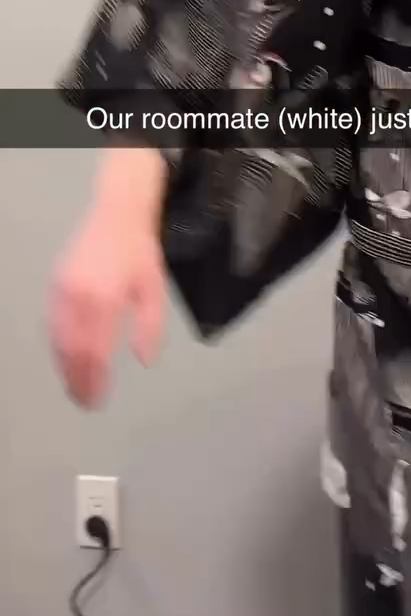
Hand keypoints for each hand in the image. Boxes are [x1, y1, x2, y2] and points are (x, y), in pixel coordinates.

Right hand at [47, 207, 164, 407]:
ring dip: (64, 367)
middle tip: (84, 402)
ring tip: (75, 387)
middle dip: (76, 380)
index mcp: (104, 298)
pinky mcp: (55, 284)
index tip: (98, 399)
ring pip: (57, 339)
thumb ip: (149, 326)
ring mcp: (62, 290)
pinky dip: (57, 347)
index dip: (94, 380)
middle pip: (71, 351)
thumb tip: (143, 361)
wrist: (116, 214)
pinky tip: (66, 359)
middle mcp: (78, 296)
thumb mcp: (153, 289)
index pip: (94, 351)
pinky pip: (52, 324)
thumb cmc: (139, 252)